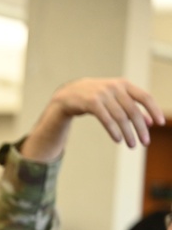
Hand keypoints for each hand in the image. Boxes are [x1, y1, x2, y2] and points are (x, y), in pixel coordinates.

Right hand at [23, 78, 165, 160]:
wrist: (69, 94)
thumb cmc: (96, 97)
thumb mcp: (115, 99)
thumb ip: (132, 108)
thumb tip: (150, 122)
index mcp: (124, 84)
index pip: (144, 97)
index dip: (153, 110)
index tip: (160, 124)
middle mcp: (115, 88)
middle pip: (133, 111)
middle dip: (140, 128)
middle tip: (145, 143)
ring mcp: (102, 94)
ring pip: (120, 117)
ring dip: (127, 133)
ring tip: (131, 145)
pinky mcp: (91, 103)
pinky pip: (106, 119)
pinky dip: (114, 131)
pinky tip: (118, 139)